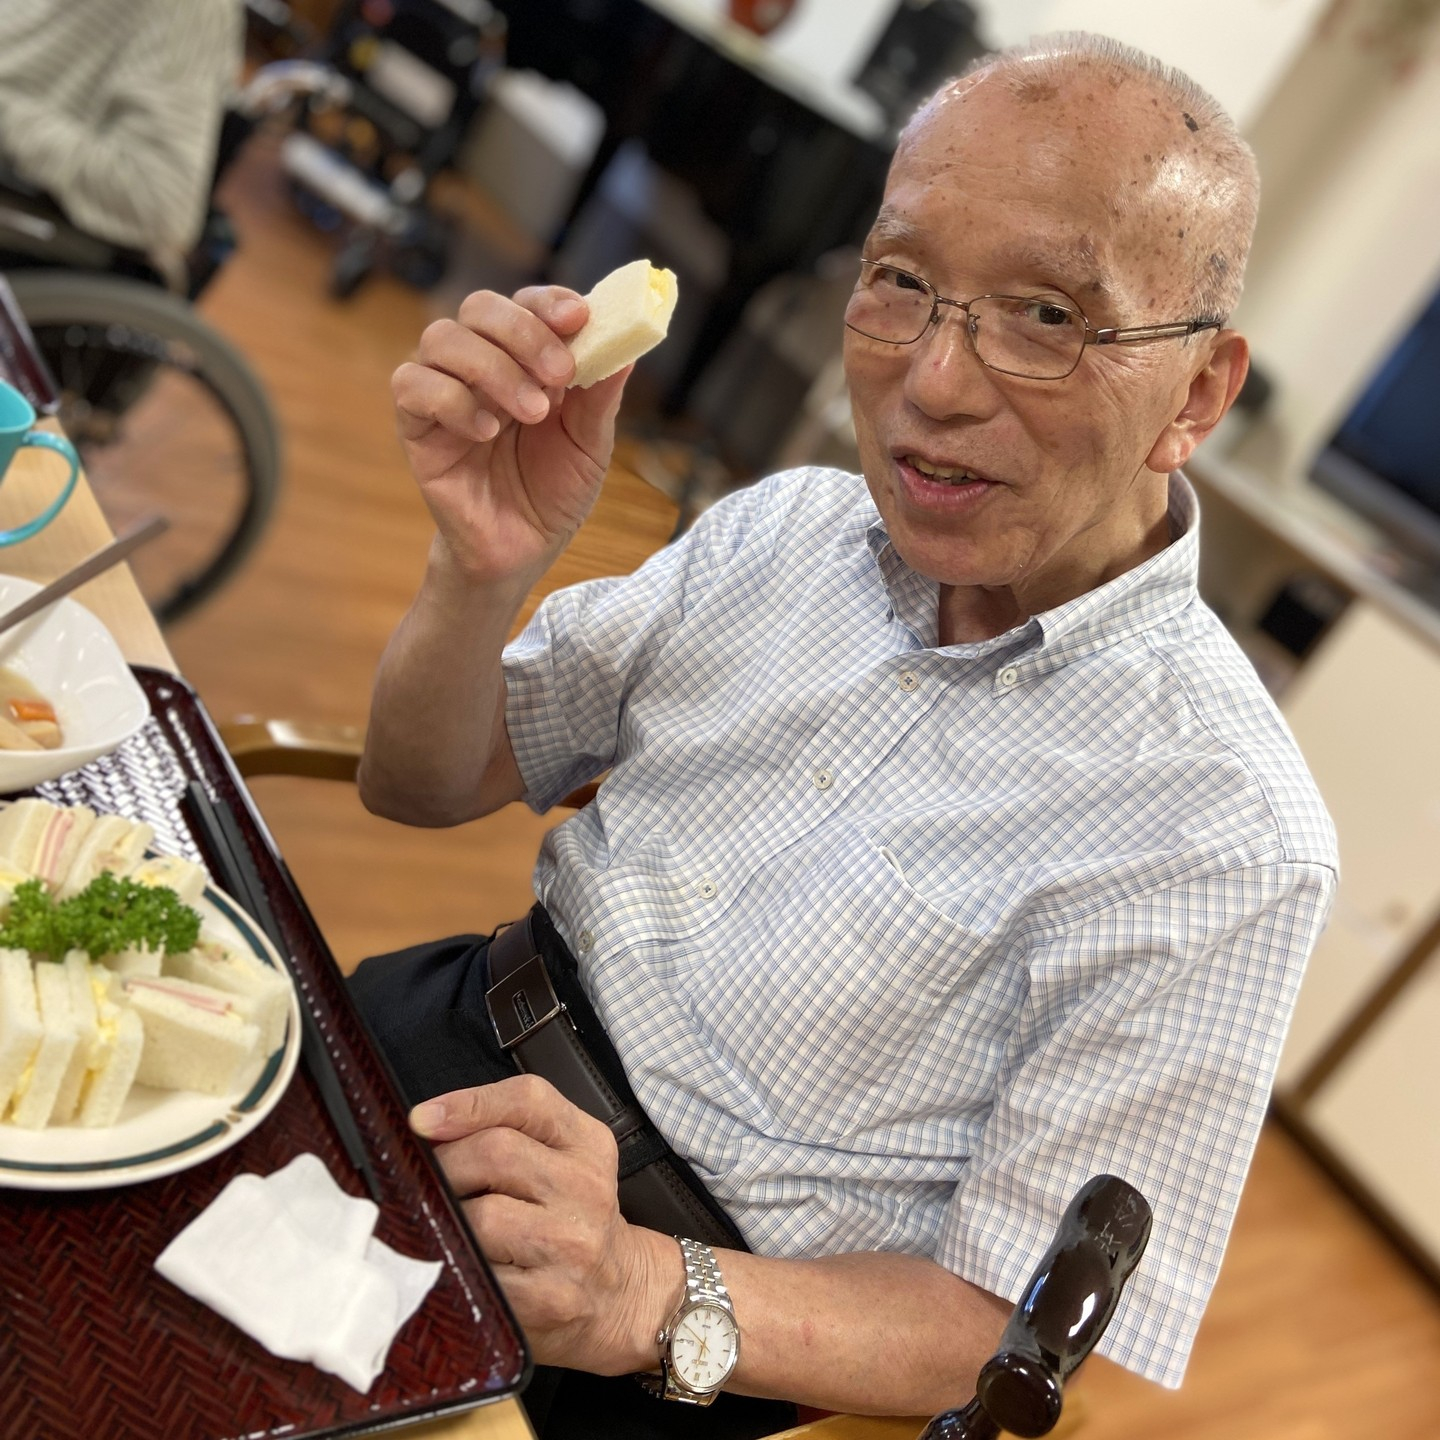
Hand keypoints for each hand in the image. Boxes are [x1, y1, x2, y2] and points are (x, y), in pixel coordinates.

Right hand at [391, 287, 630, 582]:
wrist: (522, 551)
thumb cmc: (554, 494)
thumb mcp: (590, 446)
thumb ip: (600, 396)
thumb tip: (626, 349)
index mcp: (526, 360)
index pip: (527, 305)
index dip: (549, 302)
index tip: (579, 316)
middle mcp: (481, 365)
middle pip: (480, 307)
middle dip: (524, 332)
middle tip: (560, 374)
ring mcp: (444, 391)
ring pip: (442, 337)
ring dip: (493, 367)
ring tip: (530, 413)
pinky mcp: (416, 426)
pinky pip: (412, 386)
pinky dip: (452, 400)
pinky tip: (486, 432)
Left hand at [410, 1073, 677, 1372]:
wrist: (618, 1293)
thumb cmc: (573, 1220)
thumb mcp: (563, 1159)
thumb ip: (511, 1130)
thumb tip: (426, 1128)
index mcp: (588, 1144)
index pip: (528, 1100)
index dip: (468, 1104)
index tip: (421, 1120)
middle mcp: (587, 1187)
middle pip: (496, 1153)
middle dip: (444, 1165)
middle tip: (424, 1183)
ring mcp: (571, 1245)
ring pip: (482, 1216)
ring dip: (446, 1220)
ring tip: (440, 1225)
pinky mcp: (548, 1298)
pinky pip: (479, 1271)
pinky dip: (453, 1265)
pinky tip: (453, 1262)